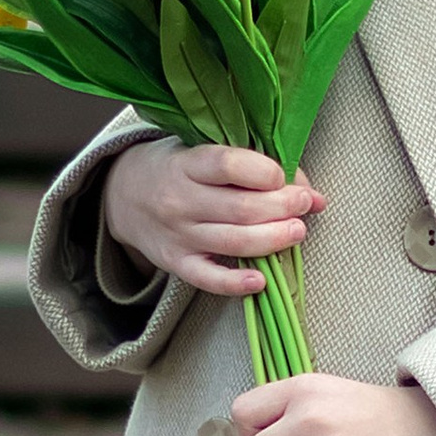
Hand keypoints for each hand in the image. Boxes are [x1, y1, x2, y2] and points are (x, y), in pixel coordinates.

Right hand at [102, 139, 320, 296]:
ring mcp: (178, 235)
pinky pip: (208, 279)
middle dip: (283, 207)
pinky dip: (236, 284)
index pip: (228, 165)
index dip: (265, 172)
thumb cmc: (179, 168)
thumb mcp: (205, 151)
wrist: (124, 195)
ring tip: (297, 231)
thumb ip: (254, 165)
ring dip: (273, 239)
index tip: (282, 175)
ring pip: (233, 243)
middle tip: (304, 204)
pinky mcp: (176, 263)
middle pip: (241, 209)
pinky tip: (263, 281)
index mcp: (186, 164)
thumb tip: (311, 193)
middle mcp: (179, 200)